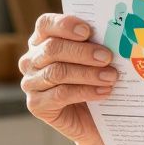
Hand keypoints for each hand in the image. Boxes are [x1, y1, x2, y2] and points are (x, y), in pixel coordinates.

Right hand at [19, 13, 118, 144]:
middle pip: (52, 49)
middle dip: (83, 52)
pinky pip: (60, 94)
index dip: (64, 25)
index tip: (88, 31)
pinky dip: (85, 91)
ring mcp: (30, 83)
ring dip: (87, 73)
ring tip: (111, 76)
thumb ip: (96, 46)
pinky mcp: (36, 105)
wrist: (94, 119)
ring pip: (57, 72)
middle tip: (107, 57)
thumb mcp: (95, 60)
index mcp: (43, 41)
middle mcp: (31, 60)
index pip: (45, 25)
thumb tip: (113, 36)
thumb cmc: (94, 81)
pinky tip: (103, 91)